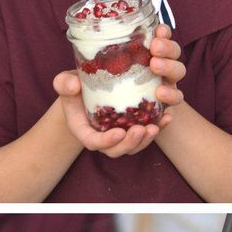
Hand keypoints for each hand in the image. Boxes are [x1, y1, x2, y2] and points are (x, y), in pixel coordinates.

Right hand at [53, 25, 185, 157]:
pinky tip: (167, 117)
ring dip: (146, 140)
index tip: (118, 133)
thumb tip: (72, 84)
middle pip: (117, 149)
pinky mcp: (134, 128)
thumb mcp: (65, 83)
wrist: (87, 88)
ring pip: (134, 145)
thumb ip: (64, 84)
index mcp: (84, 130)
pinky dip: (158, 127)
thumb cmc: (74, 86)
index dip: (106, 141)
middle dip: (130, 143)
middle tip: (141, 130)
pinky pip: (147, 133)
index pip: (94, 142)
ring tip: (154, 127)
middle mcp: (103, 138)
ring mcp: (120, 135)